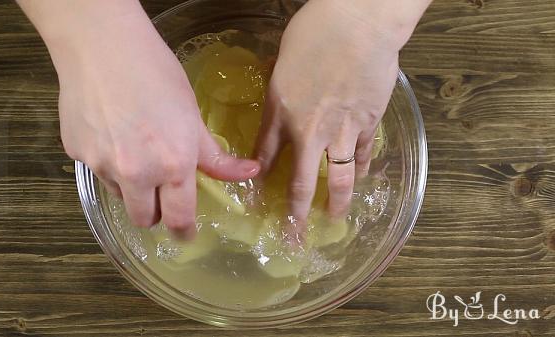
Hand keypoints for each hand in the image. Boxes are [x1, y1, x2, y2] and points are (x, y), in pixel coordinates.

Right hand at [30, 1, 259, 236]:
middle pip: (144, 219)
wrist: (103, 46)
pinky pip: (96, 171)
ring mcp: (102, 165)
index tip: (184, 233)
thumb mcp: (193, 117)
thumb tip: (250, 172)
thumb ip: (215, 156)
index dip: (183, 231)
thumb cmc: (157, 75)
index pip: (178, 218)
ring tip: (134, 148)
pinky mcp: (76, 153)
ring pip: (120, 196)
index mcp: (172, 166)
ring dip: (130, 186)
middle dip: (154, 212)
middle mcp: (136, 174)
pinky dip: (106, 161)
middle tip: (160, 193)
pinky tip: (111, 131)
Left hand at [255, 0, 424, 233]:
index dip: (258, 182)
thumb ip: (279, 95)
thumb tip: (279, 108)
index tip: (256, 201)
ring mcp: (340, 131)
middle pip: (300, 183)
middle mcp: (308, 131)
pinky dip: (360, 171)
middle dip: (295, 215)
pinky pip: (361, 156)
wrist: (358, 25)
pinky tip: (359, 180)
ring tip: (334, 218)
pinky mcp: (367, 124)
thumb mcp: (281, 65)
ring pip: (338, 179)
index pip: (264, 158)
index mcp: (281, 113)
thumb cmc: (314, 35)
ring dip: (335, 202)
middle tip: (293, 237)